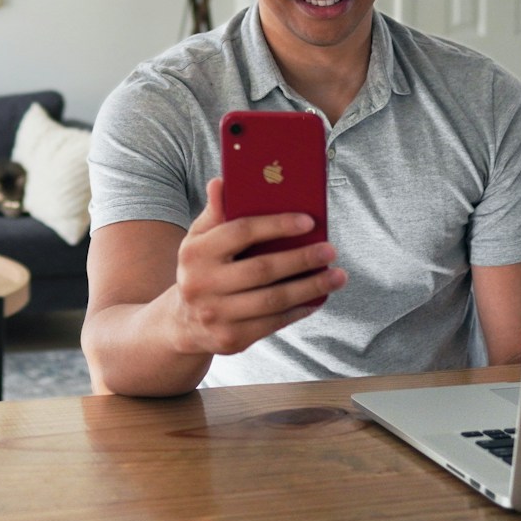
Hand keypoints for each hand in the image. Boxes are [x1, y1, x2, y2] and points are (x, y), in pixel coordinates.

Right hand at [167, 177, 345, 357]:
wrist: (183, 322)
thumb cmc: (201, 269)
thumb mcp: (199, 239)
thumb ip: (215, 213)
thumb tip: (222, 182)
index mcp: (195, 252)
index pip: (240, 232)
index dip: (276, 225)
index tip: (309, 221)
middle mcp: (202, 284)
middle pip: (262, 269)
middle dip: (301, 259)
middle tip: (330, 250)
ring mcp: (216, 314)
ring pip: (273, 300)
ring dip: (310, 287)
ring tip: (337, 276)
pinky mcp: (231, 338)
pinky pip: (273, 323)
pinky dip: (299, 310)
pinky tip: (317, 298)